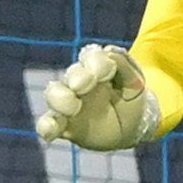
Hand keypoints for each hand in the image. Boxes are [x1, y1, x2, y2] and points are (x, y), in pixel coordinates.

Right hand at [36, 44, 158, 150]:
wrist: (132, 126)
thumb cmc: (131, 98)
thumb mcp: (135, 81)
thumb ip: (124, 65)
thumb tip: (108, 51)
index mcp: (96, 66)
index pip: (91, 57)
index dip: (97, 62)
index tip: (107, 74)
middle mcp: (78, 81)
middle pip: (72, 74)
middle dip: (78, 77)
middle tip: (84, 85)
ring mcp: (69, 103)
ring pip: (55, 95)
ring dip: (60, 98)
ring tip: (73, 106)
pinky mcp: (65, 125)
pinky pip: (50, 124)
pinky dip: (46, 127)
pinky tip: (48, 132)